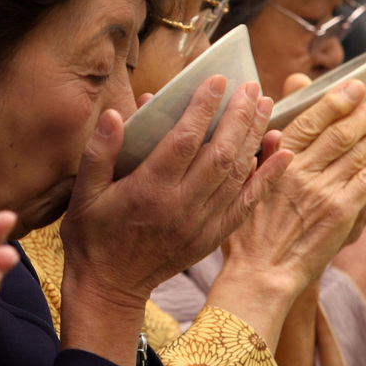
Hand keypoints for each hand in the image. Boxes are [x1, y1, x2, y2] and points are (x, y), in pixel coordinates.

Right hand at [59, 77, 291, 365]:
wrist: (110, 287)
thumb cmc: (93, 236)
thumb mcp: (84, 193)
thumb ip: (99, 151)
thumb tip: (117, 113)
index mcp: (150, 190)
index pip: (184, 140)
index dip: (203, 107)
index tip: (217, 79)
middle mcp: (182, 205)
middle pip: (220, 153)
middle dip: (239, 115)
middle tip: (251, 85)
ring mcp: (202, 223)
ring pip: (238, 174)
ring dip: (255, 137)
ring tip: (266, 105)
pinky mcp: (213, 236)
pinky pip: (247, 203)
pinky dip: (268, 177)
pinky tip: (281, 152)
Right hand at [209, 79, 365, 348]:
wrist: (261, 273)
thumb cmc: (248, 232)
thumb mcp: (245, 187)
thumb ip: (261, 155)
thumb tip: (271, 127)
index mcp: (277, 160)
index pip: (311, 120)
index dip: (336, 100)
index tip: (355, 86)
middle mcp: (301, 171)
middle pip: (342, 132)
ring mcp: (324, 192)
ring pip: (360, 153)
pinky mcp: (342, 214)